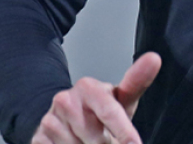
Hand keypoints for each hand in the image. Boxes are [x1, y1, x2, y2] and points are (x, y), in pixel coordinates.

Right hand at [32, 52, 161, 143]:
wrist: (67, 121)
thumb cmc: (100, 111)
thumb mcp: (122, 99)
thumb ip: (137, 82)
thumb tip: (154, 58)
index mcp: (87, 87)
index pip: (109, 112)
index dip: (124, 133)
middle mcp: (65, 100)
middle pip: (95, 138)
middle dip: (105, 143)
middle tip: (106, 140)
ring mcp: (49, 120)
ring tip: (88, 140)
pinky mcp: (38, 138)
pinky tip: (73, 142)